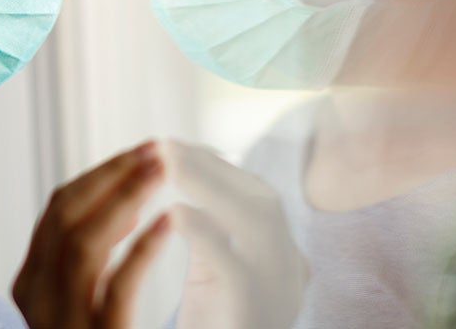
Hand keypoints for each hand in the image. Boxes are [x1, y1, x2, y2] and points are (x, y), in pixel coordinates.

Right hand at [14, 140, 172, 328]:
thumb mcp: (81, 300)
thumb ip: (92, 260)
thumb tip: (129, 210)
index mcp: (32, 285)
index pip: (58, 210)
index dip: (100, 174)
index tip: (141, 152)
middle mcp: (39, 301)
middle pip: (66, 217)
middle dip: (112, 175)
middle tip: (155, 149)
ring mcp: (65, 324)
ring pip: (84, 244)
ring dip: (125, 198)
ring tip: (162, 172)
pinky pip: (118, 287)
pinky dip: (144, 249)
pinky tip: (168, 222)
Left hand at [164, 141, 308, 328]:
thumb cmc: (214, 327)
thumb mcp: (214, 278)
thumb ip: (209, 233)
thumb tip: (184, 171)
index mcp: (279, 260)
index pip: (255, 197)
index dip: (215, 167)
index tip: (171, 146)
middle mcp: (289, 274)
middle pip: (263, 202)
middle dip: (214, 168)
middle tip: (166, 146)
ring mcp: (279, 296)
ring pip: (259, 226)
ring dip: (213, 188)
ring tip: (169, 165)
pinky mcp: (255, 317)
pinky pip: (238, 271)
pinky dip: (210, 236)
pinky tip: (176, 214)